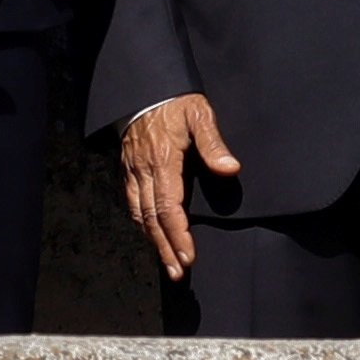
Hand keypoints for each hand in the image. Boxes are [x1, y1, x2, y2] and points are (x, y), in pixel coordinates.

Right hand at [120, 95, 240, 280]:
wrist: (144, 87)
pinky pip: (132, 203)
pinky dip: (142, 224)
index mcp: (163, 161)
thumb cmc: (176, 101)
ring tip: (167, 263)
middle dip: (165, 247)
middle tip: (178, 273)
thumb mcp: (200, 115)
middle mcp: (143, 171)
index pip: (169, 207)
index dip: (178, 235)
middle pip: (152, 218)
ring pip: (139, 214)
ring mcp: (133, 171)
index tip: (189, 257)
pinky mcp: (128, 170)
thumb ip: (213, 143)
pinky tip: (151, 235)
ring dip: (153, 241)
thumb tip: (230, 169)